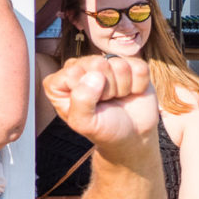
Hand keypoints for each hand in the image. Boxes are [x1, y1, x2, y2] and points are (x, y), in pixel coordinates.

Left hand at [45, 53, 160, 156]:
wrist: (132, 135)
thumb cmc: (103, 129)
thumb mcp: (85, 124)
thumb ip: (81, 101)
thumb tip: (94, 76)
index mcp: (58, 82)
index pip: (73, 72)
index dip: (88, 92)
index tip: (91, 106)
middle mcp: (79, 68)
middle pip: (98, 63)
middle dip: (106, 89)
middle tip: (105, 102)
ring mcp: (105, 64)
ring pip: (119, 64)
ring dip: (122, 87)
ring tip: (116, 97)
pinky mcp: (129, 64)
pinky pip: (139, 67)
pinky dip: (138, 84)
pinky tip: (131, 92)